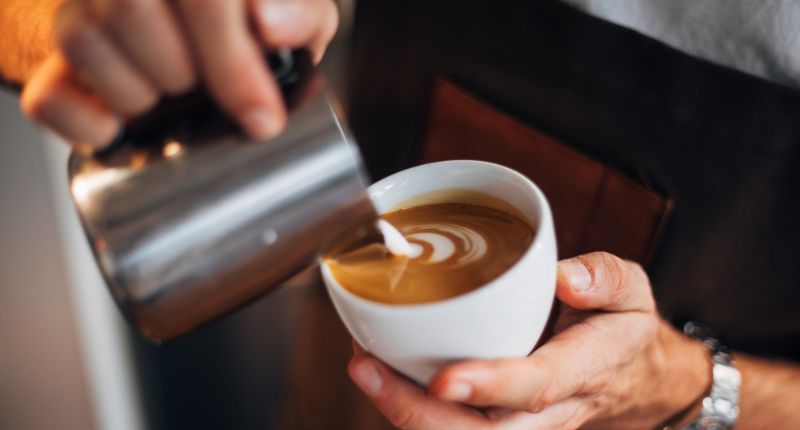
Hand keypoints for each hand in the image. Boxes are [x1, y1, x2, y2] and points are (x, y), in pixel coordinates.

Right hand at [20, 0, 337, 147]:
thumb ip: (301, 15)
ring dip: (138, 92)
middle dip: (182, 71)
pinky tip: (121, 127)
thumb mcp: (298, 14)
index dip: (231, 63)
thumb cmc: (258, 23)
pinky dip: (84, 123)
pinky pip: (46, 94)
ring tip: (171, 95)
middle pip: (130, 8)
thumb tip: (274, 25)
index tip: (260, 117)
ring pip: (81, 40)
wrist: (218, 42)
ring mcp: (82, 12)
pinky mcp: (58, 62)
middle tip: (206, 89)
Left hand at [348, 252, 711, 428]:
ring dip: (404, 413)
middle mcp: (549, 412)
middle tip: (366, 370)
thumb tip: (563, 277)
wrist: (632, 380)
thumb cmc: (622, 331)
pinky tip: (379, 375)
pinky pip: (453, 428)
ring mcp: (523, 426)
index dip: (491, 385)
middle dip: (418, 413)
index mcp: (584, 371)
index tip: (444, 377)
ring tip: (362, 369)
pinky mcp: (499, 424)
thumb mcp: (633, 292)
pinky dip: (411, 409)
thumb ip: (605, 278)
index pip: (537, 387)